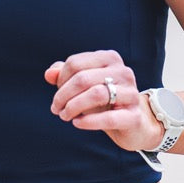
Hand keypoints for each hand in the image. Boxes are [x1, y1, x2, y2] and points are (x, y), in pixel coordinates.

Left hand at [45, 50, 162, 154]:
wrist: (132, 124)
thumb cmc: (103, 101)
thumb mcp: (82, 87)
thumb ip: (64, 76)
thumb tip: (49, 74)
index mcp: (110, 58)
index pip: (75, 63)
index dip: (60, 80)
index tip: (57, 96)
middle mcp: (123, 72)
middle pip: (83, 78)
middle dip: (63, 95)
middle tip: (56, 109)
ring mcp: (131, 93)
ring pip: (96, 94)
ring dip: (73, 107)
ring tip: (65, 116)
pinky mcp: (134, 116)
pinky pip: (108, 117)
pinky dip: (88, 121)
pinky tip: (77, 123)